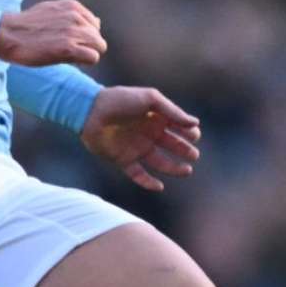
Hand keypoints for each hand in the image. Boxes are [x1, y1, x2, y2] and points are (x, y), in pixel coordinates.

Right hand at [0, 0, 105, 66]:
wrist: (6, 33)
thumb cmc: (25, 25)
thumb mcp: (51, 10)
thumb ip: (73, 15)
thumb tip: (96, 22)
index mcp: (73, 7)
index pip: (94, 25)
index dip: (83, 37)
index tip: (68, 42)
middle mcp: (76, 17)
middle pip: (98, 37)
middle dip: (87, 47)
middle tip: (68, 53)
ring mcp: (73, 32)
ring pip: (99, 47)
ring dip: (86, 55)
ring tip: (68, 57)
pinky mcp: (68, 48)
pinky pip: (93, 57)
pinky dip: (84, 62)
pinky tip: (69, 61)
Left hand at [81, 85, 200, 191]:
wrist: (90, 111)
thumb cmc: (120, 100)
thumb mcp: (150, 99)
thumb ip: (172, 111)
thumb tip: (195, 123)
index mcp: (155, 118)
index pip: (178, 128)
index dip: (189, 133)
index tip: (194, 135)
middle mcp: (147, 134)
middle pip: (172, 146)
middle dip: (185, 151)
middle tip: (194, 155)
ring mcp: (135, 147)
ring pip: (159, 162)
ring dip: (174, 168)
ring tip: (187, 171)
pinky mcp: (122, 159)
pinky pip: (138, 174)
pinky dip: (147, 182)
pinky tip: (160, 186)